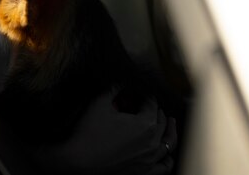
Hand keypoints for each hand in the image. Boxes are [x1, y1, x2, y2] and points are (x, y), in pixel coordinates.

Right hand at [32, 88, 176, 174]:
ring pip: (168, 143)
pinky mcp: (144, 172)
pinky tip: (167, 153)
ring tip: (169, 122)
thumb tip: (120, 83)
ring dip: (169, 130)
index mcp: (145, 124)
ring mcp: (150, 159)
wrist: (79, 161)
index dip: (145, 95)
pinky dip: (168, 158)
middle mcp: (152, 142)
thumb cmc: (88, 133)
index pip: (151, 103)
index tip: (140, 92)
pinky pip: (164, 166)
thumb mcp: (99, 104)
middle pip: (161, 121)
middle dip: (156, 110)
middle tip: (148, 104)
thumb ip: (113, 89)